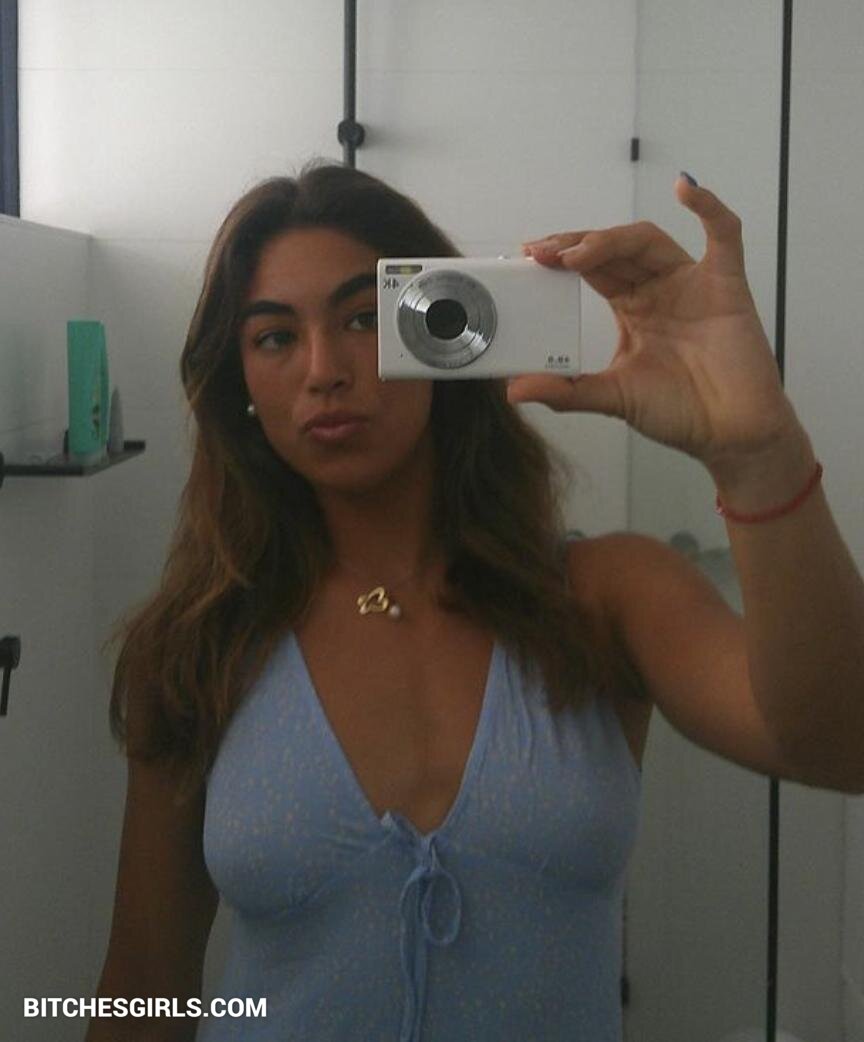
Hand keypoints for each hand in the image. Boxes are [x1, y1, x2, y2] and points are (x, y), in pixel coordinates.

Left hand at [507, 175, 801, 470]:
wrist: (730, 435)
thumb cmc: (680, 413)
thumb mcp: (611, 398)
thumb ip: (566, 392)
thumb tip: (515, 390)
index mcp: (633, 310)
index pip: (592, 269)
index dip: (563, 258)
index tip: (529, 257)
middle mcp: (659, 290)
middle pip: (614, 249)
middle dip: (577, 246)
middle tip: (543, 252)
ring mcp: (692, 284)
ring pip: (649, 241)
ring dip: (612, 239)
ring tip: (578, 253)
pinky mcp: (726, 285)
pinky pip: (724, 235)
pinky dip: (709, 208)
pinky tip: (686, 188)